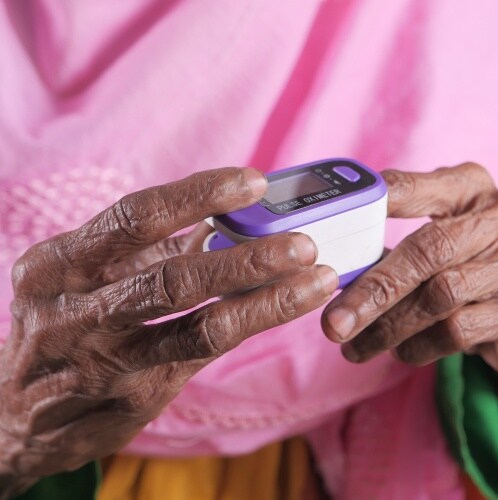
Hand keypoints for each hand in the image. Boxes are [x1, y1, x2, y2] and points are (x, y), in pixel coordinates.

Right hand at [0, 167, 337, 494]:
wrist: (19, 413)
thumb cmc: (69, 324)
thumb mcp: (90, 276)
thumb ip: (152, 247)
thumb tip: (224, 213)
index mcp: (59, 263)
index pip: (135, 217)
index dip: (198, 194)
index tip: (254, 182)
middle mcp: (74, 310)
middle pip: (173, 274)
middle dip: (248, 257)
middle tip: (304, 242)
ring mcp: (105, 359)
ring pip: (198, 323)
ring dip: (266, 298)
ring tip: (318, 278)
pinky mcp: (134, 394)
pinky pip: (205, 353)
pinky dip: (251, 324)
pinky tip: (287, 305)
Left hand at [321, 163, 497, 395]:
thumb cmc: (470, 269)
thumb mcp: (439, 243)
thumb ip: (394, 245)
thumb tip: (333, 270)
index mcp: (471, 188)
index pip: (420, 186)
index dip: (382, 201)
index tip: (342, 220)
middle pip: (428, 248)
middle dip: (375, 289)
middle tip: (333, 323)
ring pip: (441, 295)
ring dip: (389, 327)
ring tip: (356, 346)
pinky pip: (459, 329)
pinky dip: (420, 345)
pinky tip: (400, 352)